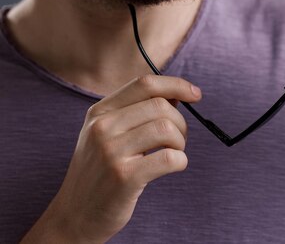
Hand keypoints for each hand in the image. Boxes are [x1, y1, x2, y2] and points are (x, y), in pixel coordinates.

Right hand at [22, 75, 201, 243]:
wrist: (74, 216)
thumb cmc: (99, 171)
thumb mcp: (106, 134)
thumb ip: (136, 112)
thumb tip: (176, 95)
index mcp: (100, 111)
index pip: (145, 83)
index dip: (175, 85)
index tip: (195, 94)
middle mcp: (103, 127)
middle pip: (160, 105)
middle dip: (180, 121)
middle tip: (178, 138)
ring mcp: (111, 152)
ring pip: (166, 129)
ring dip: (180, 142)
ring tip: (174, 152)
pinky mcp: (124, 177)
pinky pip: (168, 158)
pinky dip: (180, 160)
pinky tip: (174, 166)